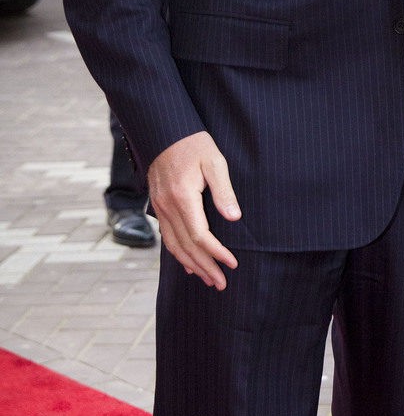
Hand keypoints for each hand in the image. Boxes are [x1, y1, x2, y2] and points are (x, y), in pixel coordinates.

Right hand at [147, 131, 240, 288]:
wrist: (164, 131)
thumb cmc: (194, 144)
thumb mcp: (215, 162)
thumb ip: (224, 191)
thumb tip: (234, 218)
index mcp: (183, 197)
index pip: (199, 235)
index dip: (216, 253)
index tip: (232, 264)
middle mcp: (167, 206)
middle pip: (186, 246)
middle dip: (205, 267)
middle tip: (221, 284)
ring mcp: (160, 208)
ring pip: (174, 245)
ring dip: (192, 265)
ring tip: (208, 279)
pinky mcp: (158, 206)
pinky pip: (167, 236)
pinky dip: (178, 254)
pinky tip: (189, 264)